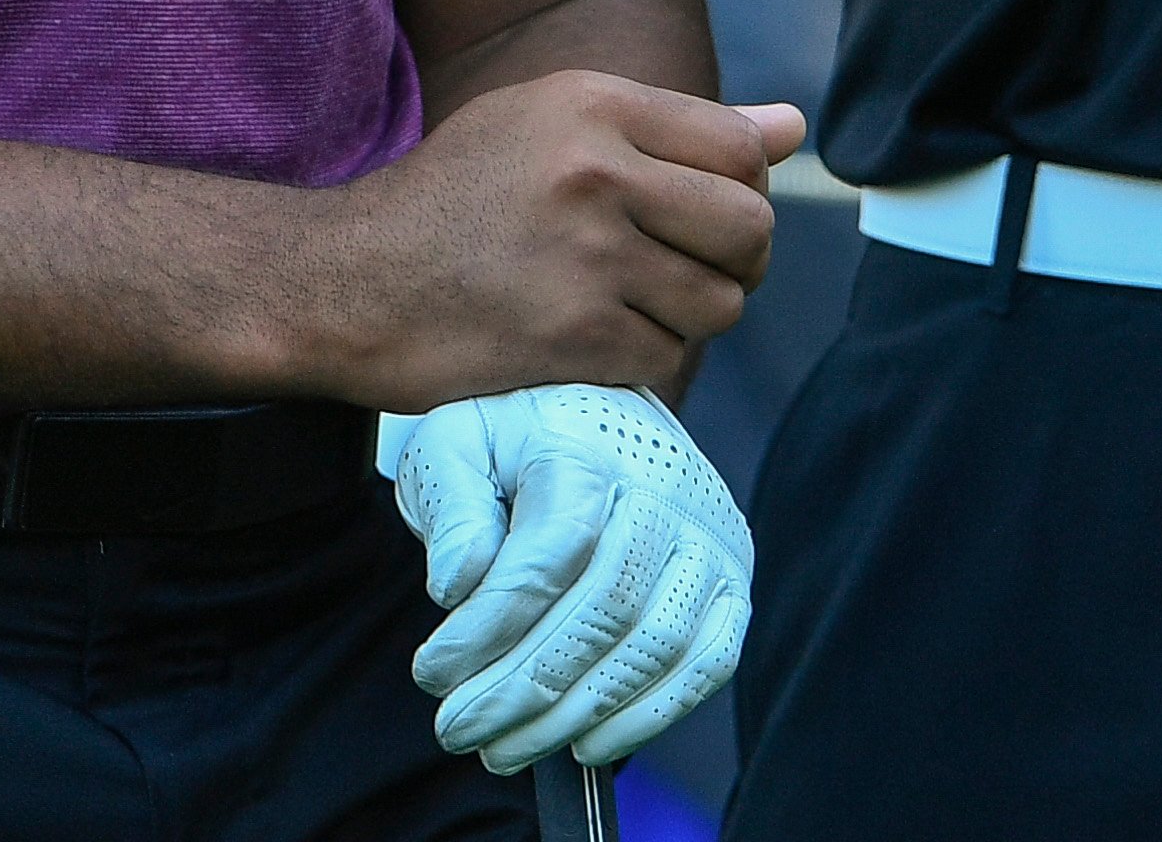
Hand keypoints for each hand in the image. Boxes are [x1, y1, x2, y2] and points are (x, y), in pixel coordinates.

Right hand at [295, 73, 801, 413]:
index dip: (742, 190)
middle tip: (689, 270)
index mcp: (594, 105)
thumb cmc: (454, 199)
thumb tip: (794, 128)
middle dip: (737, 260)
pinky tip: (594, 341)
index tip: (704, 214)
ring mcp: (587, 258)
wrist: (346, 281)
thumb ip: (674, 127)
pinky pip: (668, 358)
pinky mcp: (574, 338)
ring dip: (690, 316)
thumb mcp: (547, 124)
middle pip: (750, 227)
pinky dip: (644, 360)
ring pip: (720, 302)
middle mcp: (597, 172)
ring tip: (632, 305)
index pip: (741, 150)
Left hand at [376, 384, 754, 772]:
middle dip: (522, 688)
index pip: (548, 556)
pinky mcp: (730, 584)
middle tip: (459, 728)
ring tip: (504, 748)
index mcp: (590, 449)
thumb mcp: (454, 445)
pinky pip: (706, 664)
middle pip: (602, 611)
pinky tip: (586, 745)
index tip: (431, 672)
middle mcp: (666, 491)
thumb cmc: (513, 439)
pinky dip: (648, 716)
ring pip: (653, 647)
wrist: (593, 414)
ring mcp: (709, 540)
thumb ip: (451, 509)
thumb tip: (456, 587)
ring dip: (575, 716)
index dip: (488, 629)